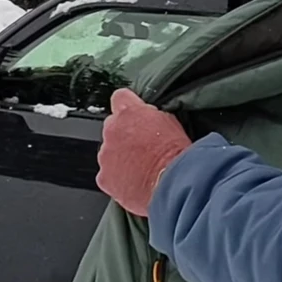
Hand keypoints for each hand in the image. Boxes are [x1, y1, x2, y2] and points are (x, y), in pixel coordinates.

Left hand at [99, 88, 192, 216]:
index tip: (133, 113)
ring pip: (109, 152)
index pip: (120, 97)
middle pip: (112, 127)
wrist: (173, 184)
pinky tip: (134, 182)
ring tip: (141, 168)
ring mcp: (105, 154)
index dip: (128, 106)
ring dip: (120, 157)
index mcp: (129, 112)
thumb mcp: (171, 123)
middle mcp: (112, 130)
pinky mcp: (104, 177)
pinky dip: (118, 178)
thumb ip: (152, 117)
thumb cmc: (177, 155)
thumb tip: (150, 119)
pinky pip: (107, 174)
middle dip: (124, 135)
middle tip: (142, 147)